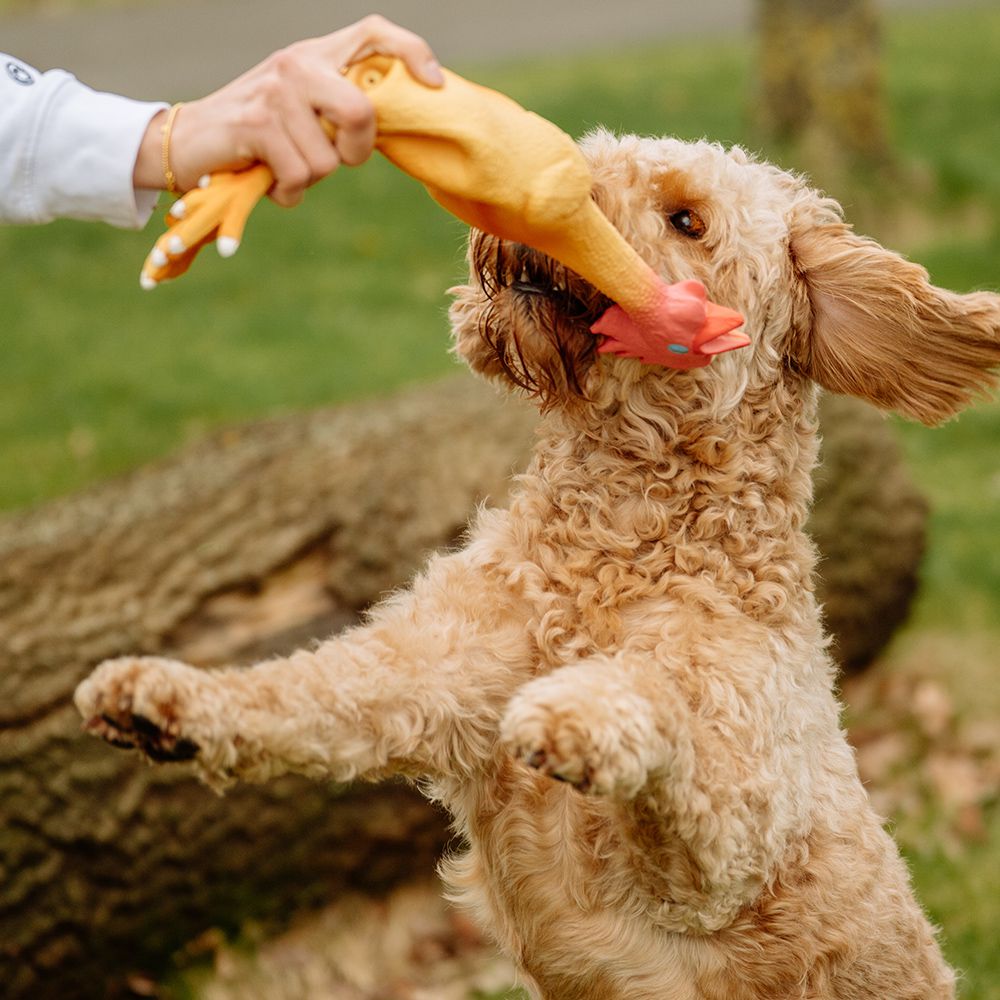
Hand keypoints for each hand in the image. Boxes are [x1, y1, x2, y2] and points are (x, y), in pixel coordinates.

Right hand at [132, 14, 442, 205]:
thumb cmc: (256, 138)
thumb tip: (389, 125)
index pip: (373, 33)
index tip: (435, 84)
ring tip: (282, 167)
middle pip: (361, 111)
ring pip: (327, 160)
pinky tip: (268, 180)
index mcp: (314, 56)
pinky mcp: (256, 123)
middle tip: (334, 159)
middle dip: (354, 152)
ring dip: (307, 179)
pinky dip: (287, 192)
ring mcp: (276, 91)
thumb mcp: (301, 112)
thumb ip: (339, 110)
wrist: (187, 145)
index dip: (411, 51)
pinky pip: (299, 175)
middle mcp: (297, 64)